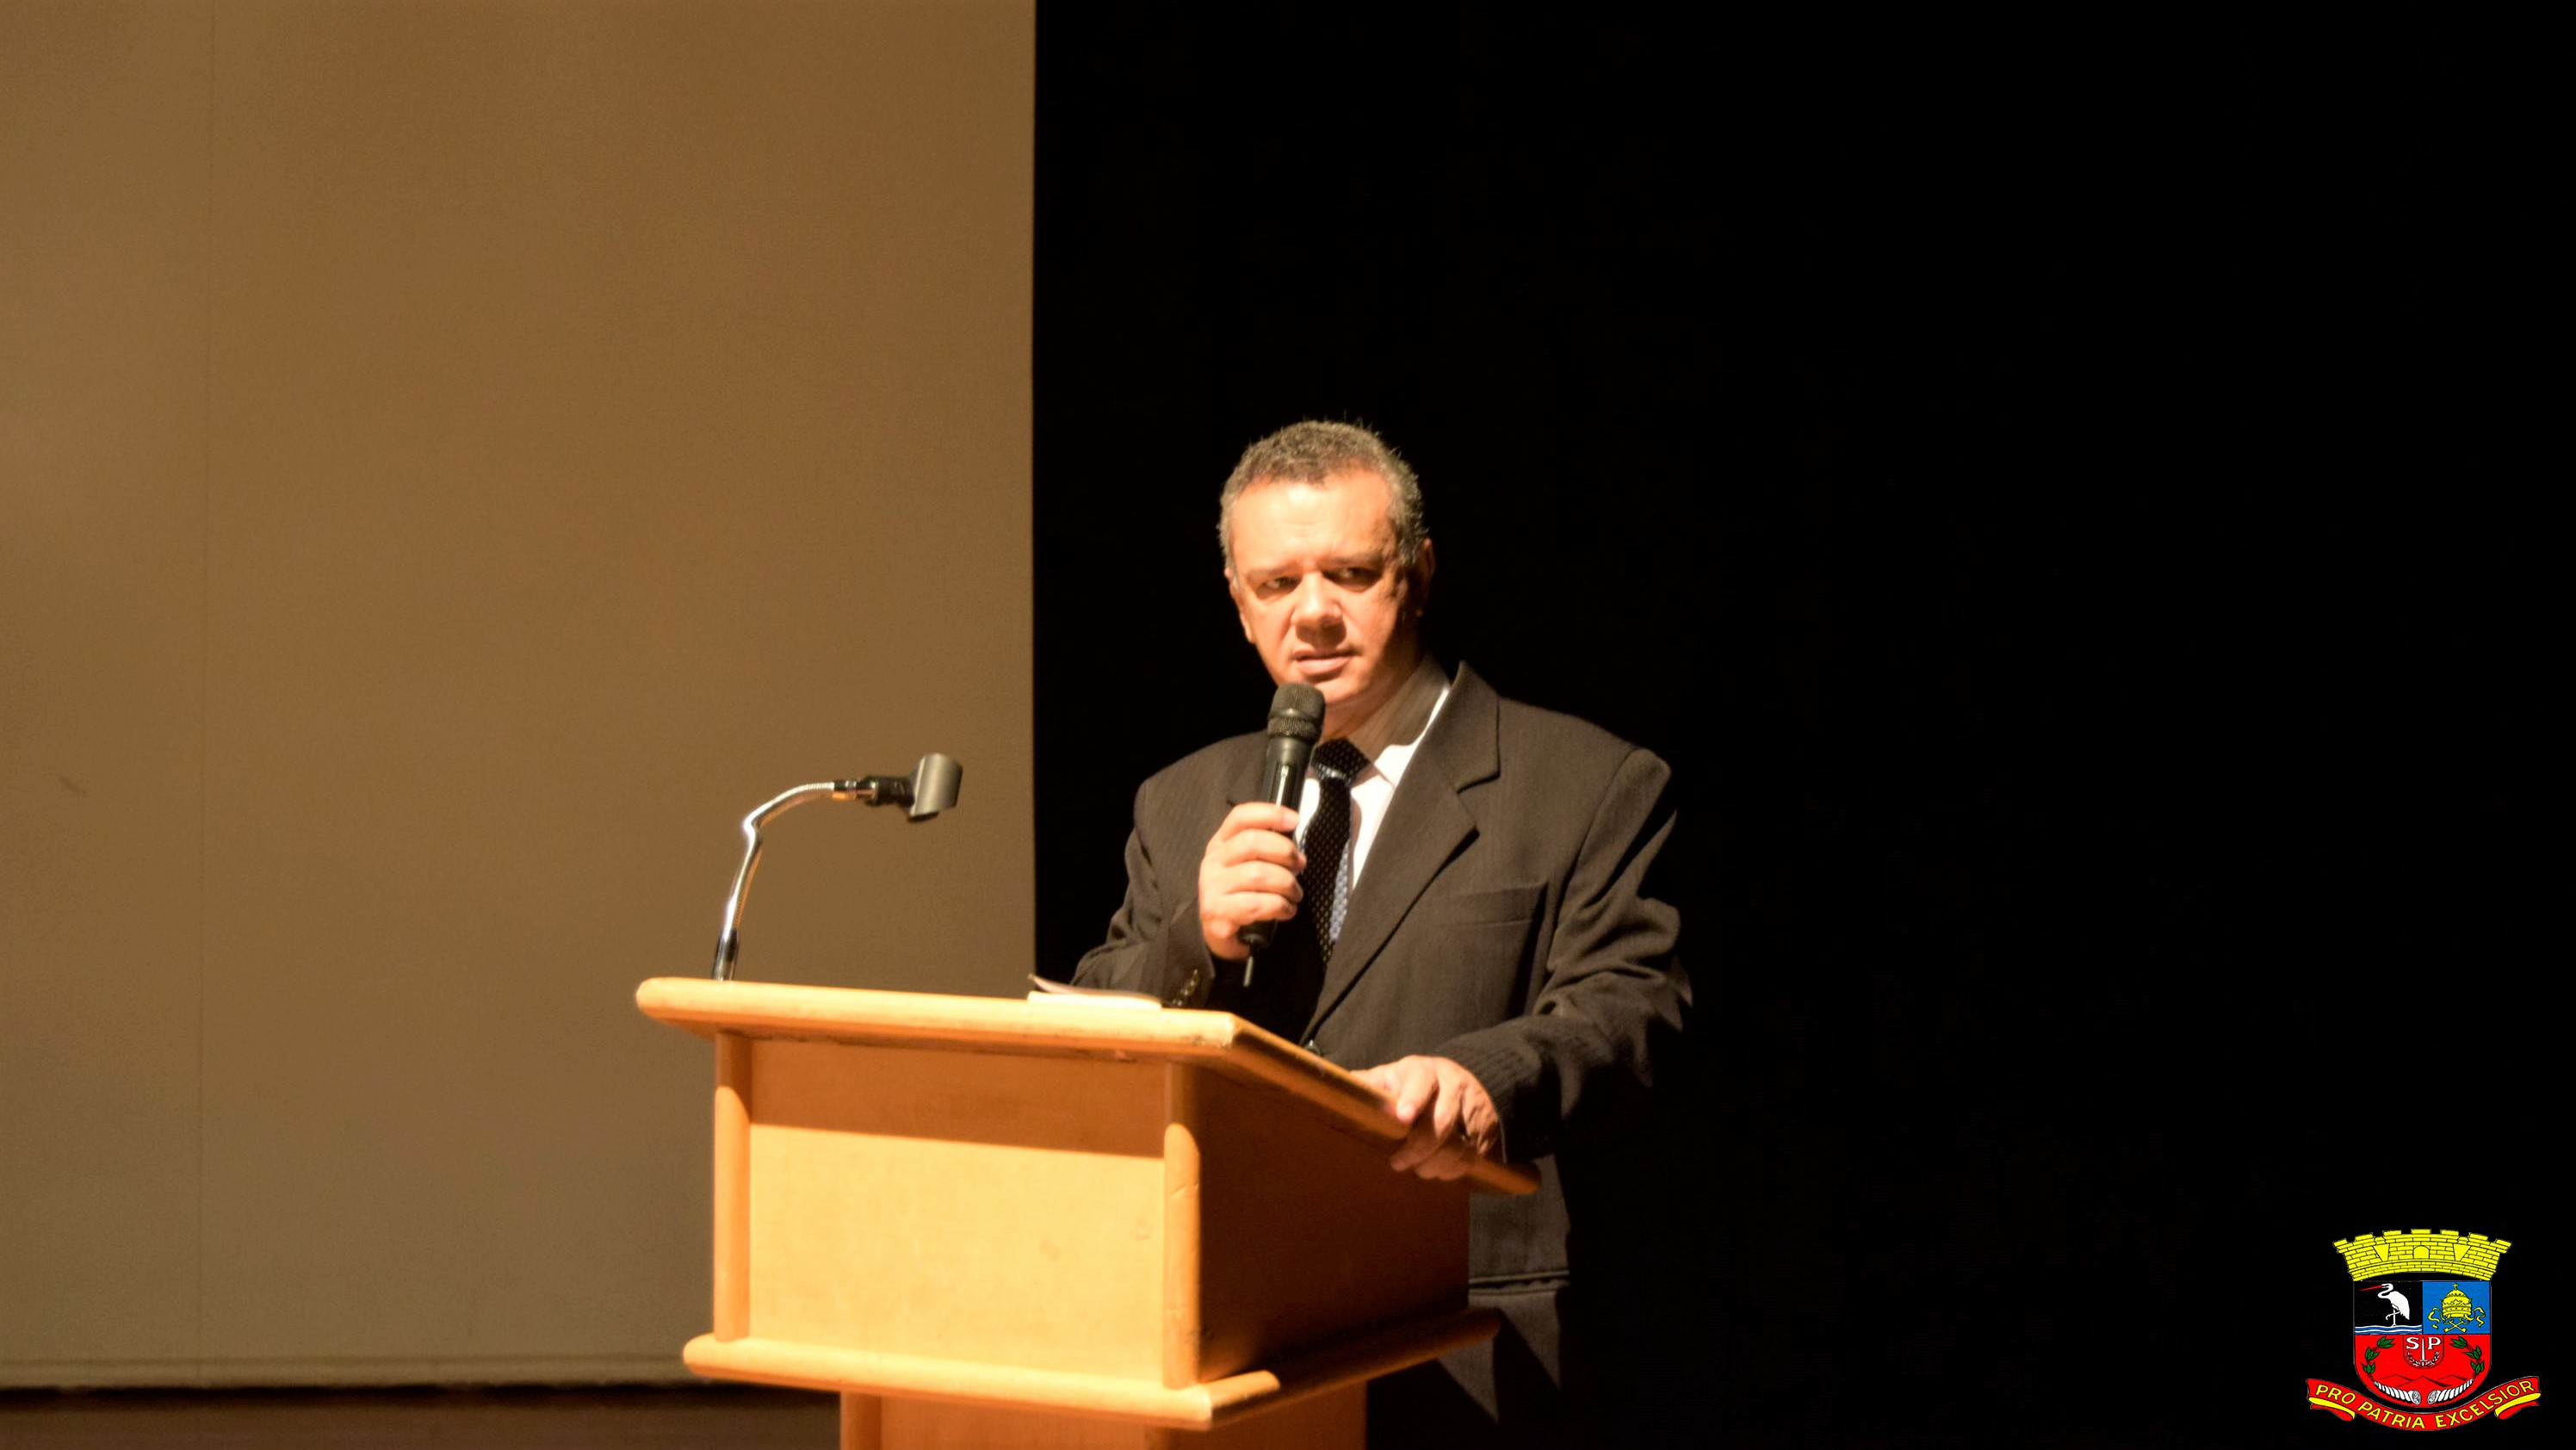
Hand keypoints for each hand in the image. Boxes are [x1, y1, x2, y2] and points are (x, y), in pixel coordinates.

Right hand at [1197, 801, 1303, 959]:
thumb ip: (1265, 847)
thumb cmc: (1240, 894)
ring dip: (1287, 884)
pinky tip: (1287, 910)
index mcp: (1220, 844)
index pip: (1240, 817)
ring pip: (1258, 874)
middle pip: (1251, 842)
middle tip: (1300, 865)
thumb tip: (1293, 833)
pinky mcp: (1217, 913)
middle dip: (1284, 851)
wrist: (1217, 932)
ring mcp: (1212, 888)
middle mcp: (1212, 862)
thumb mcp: (1246, 865)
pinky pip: (1256, 904)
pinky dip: (1279, 906)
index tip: (1295, 820)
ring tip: (1295, 893)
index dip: (1269, 813)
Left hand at [1352, 1055, 1500, 1179]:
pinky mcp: (1483, 1132)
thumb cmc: (1413, 1084)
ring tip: (1419, 1170)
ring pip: (1458, 1145)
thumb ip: (1366, 1085)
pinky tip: (1438, 1171)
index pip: (1421, 1081)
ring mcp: (1470, 1110)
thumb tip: (1327, 1088)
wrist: (1464, 1082)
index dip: (1412, 1099)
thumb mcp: (1391, 1076)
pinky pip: (1470, 1157)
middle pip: (1441, 1121)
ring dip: (1435, 1165)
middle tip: (1398, 1163)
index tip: (1402, 1117)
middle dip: (1419, 1148)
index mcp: (1423, 1071)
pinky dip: (1453, 1170)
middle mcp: (1451, 1087)